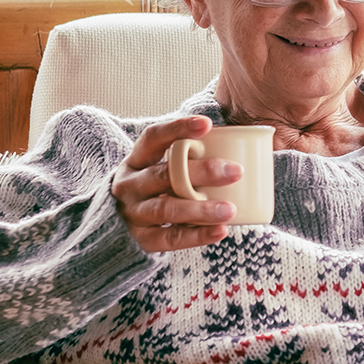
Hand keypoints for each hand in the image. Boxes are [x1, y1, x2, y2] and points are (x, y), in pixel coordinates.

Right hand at [111, 115, 238, 251]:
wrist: (118, 229)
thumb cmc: (158, 189)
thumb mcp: (163, 169)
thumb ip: (191, 158)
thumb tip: (246, 144)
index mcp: (137, 160)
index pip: (153, 138)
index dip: (178, 128)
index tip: (207, 124)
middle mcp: (129, 185)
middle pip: (163, 175)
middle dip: (201, 172)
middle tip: (237, 171)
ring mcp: (133, 213)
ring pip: (166, 208)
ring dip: (200, 209)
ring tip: (230, 209)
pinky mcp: (141, 239)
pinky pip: (170, 238)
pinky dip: (197, 236)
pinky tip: (221, 231)